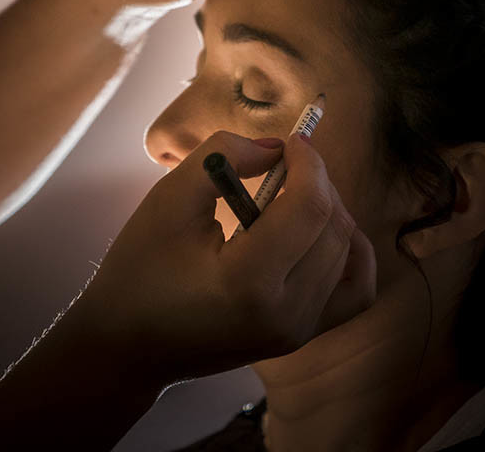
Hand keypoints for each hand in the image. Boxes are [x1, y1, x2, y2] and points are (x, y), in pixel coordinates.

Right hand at [66, 130, 374, 386]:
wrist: (128, 344)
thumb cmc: (139, 269)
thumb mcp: (167, 200)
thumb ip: (222, 156)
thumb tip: (276, 147)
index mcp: (248, 282)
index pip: (310, 208)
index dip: (309, 163)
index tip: (291, 140)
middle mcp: (284, 314)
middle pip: (334, 226)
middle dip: (318, 181)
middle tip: (285, 162)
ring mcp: (297, 331)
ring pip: (347, 252)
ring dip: (328, 210)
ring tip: (290, 196)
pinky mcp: (301, 337)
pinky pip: (356, 289)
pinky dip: (349, 253)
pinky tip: (320, 233)